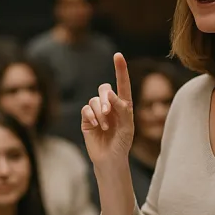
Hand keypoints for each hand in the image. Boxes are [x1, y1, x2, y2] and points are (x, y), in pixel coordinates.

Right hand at [81, 53, 134, 167]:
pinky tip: (96, 125)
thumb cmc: (122, 143)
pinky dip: (91, 115)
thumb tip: (110, 92)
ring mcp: (97, 111)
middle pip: (104, 88)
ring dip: (100, 112)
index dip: (120, 69)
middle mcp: (109, 105)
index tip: (118, 55)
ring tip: (104, 126)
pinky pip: (86, 109)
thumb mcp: (128, 126)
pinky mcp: (87, 119)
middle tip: (108, 113)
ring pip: (94, 100)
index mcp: (123, 104)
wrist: (110, 158)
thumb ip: (122, 108)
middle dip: (105, 99)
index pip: (122, 83)